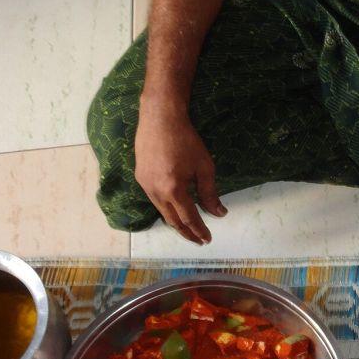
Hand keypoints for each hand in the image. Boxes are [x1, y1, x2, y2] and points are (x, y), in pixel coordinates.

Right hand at [134, 100, 228, 244]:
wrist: (160, 118)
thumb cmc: (185, 140)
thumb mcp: (204, 167)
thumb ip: (210, 193)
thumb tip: (218, 213)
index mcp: (173, 190)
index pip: (188, 218)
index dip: (199, 230)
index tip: (207, 239)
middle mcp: (156, 191)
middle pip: (172, 220)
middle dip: (186, 232)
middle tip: (198, 240)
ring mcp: (145, 185)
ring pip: (161, 211)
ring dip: (175, 222)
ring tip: (187, 229)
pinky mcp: (140, 178)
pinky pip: (154, 200)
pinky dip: (165, 208)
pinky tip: (173, 208)